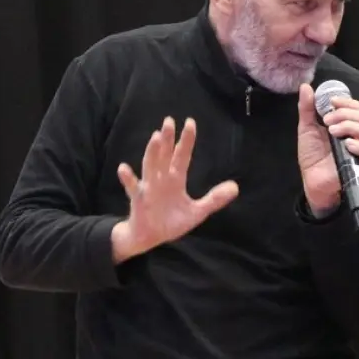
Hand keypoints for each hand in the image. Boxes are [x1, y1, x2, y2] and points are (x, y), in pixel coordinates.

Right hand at [111, 117, 238, 262]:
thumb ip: (214, 199)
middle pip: (165, 154)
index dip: (186, 140)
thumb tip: (235, 187)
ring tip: (155, 137)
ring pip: (150, 166)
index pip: (182, 155)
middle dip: (167, 138)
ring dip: (152, 152)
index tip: (190, 122)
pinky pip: (132, 187)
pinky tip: (123, 168)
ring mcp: (149, 187)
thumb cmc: (171, 222)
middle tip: (169, 120)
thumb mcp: (197, 212)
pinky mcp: (139, 199)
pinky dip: (128, 178)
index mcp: (176, 179)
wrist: (151, 238)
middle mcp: (162, 179)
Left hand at [297, 83, 358, 215]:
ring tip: (332, 132)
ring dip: (349, 126)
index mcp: (344, 124)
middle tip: (327, 121)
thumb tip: (305, 86)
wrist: (311, 179)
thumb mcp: (306, 128)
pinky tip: (346, 144)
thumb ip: (307, 108)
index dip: (346, 101)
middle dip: (344, 114)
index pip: (355, 107)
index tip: (331, 101)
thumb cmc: (312, 155)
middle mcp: (354, 134)